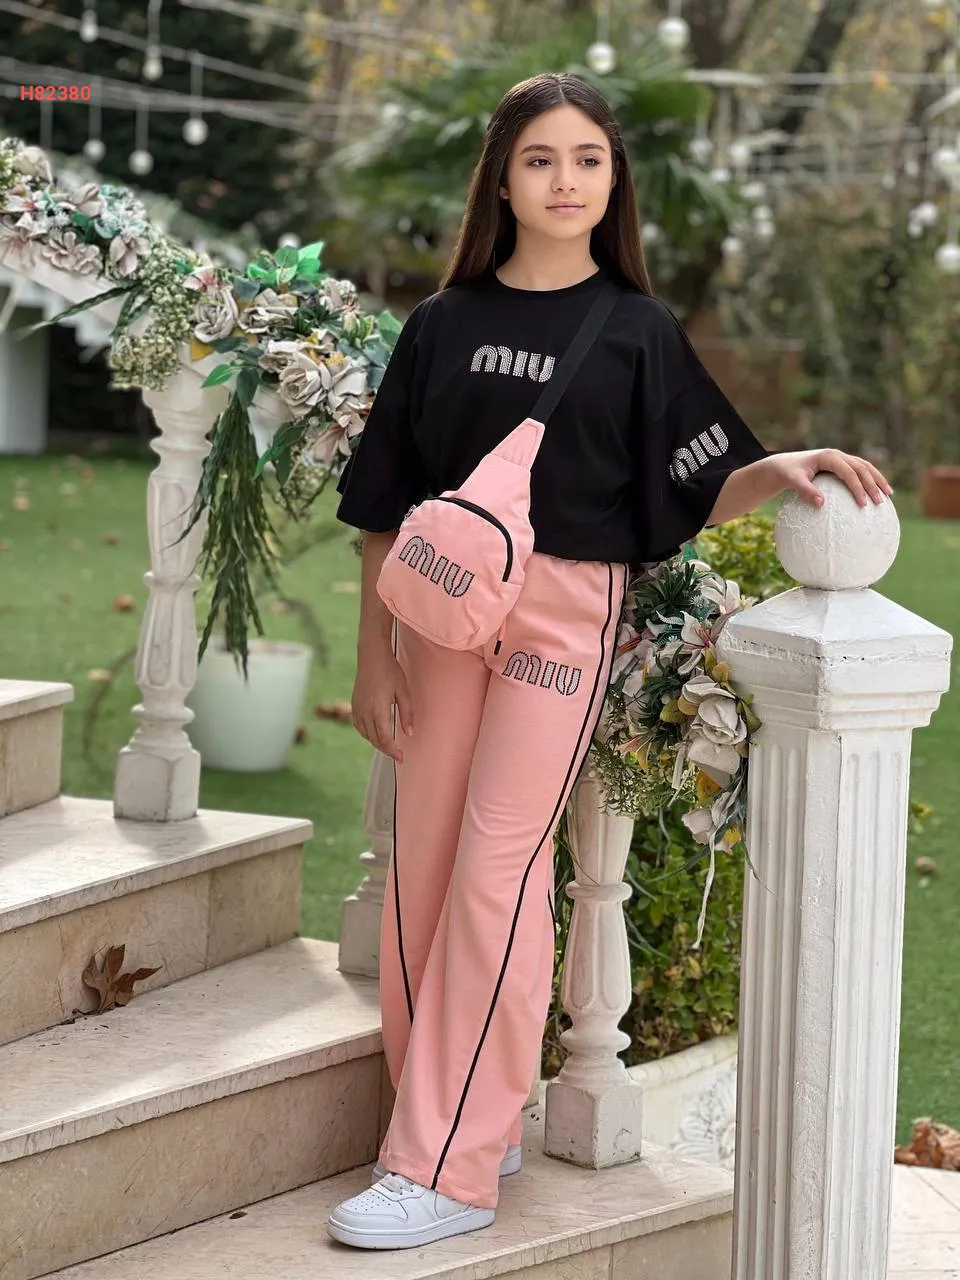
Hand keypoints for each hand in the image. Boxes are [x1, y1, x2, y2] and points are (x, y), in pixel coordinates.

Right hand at [350, 642, 413, 764]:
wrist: (371, 656)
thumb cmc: (390, 672)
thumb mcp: (404, 692)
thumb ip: (407, 714)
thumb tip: (409, 733)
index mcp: (378, 710)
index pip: (384, 738)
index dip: (392, 751)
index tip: (401, 758)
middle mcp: (364, 712)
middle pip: (374, 739)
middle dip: (386, 749)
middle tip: (398, 754)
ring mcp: (357, 708)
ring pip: (366, 734)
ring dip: (377, 742)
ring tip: (389, 745)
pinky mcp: (354, 705)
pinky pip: (359, 726)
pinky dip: (367, 733)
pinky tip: (375, 733)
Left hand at [766, 449, 893, 509]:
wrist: (783, 465)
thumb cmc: (788, 473)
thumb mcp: (793, 481)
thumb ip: (805, 491)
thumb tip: (820, 504)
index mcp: (828, 457)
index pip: (849, 473)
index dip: (858, 488)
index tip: (863, 504)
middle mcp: (838, 455)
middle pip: (862, 468)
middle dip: (873, 484)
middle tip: (880, 502)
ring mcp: (841, 458)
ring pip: (865, 467)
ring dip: (878, 479)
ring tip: (888, 495)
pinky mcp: (842, 464)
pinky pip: (860, 470)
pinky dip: (871, 479)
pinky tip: (878, 491)